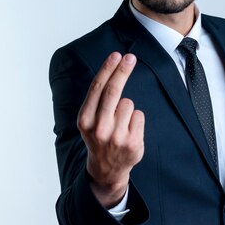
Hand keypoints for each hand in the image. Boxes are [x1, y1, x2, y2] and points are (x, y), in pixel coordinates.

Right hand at [77, 52, 144, 207]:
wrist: (106, 169)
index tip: (116, 55)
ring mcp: (116, 137)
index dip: (107, 69)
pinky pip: (139, 115)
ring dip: (127, 108)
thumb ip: (98, 100)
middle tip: (130, 58)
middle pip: (113, 91)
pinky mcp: (132, 143)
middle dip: (122, 71)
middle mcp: (98, 128)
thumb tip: (113, 70)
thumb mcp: (90, 120)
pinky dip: (136, 119)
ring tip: (121, 123)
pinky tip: (129, 131)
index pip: (97, 89)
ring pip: (129, 103)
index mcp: (85, 120)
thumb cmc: (99, 136)